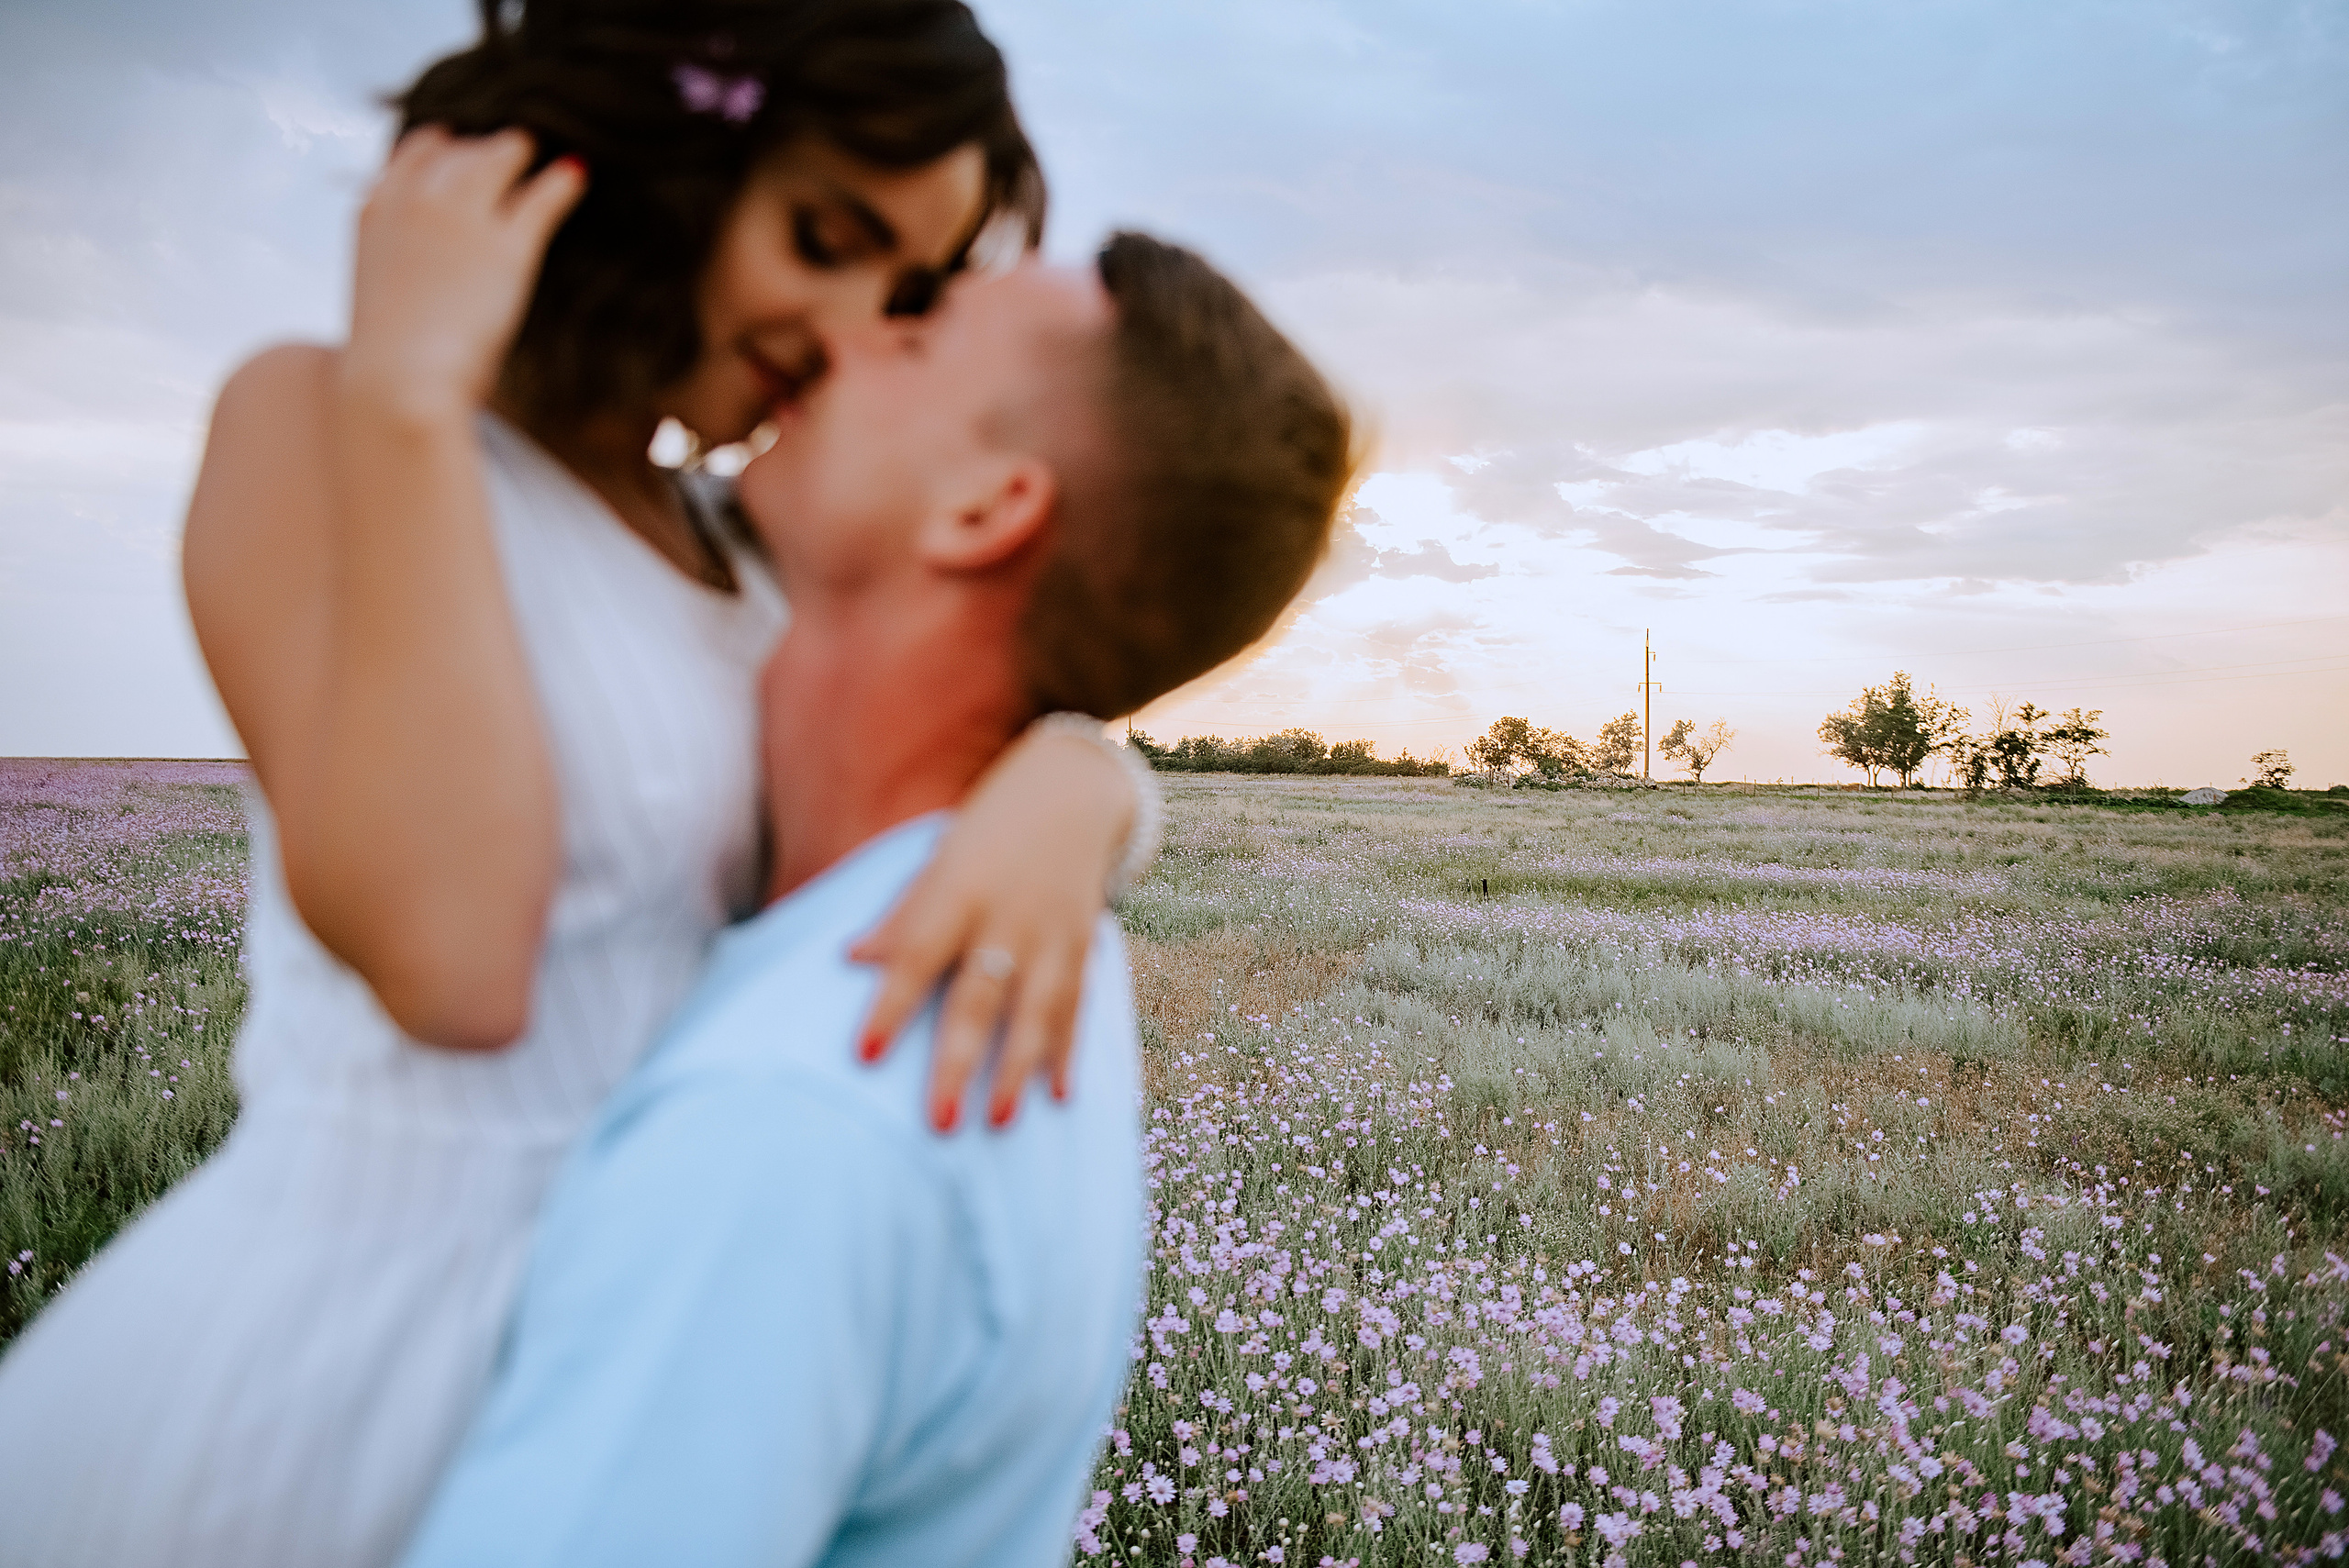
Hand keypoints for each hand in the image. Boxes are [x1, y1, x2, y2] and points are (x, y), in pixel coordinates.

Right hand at [342, 126, 584, 421]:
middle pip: (461, 148)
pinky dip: (562, 183)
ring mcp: (462, 217)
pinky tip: (577, 174)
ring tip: (545, 154)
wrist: (398, 382)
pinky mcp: (508, 245)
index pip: (417, 150)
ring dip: (522, 152)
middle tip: (515, 152)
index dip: (447, 146)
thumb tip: (433, 268)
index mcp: (376, 209)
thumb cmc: (389, 359)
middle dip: (488, 149)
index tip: (467, 149)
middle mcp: (416, 199)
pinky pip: (542, 196)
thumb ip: (403, 260)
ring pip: (499, 157)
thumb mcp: (382, 292)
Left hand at [850, 726, 1134, 1131]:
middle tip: (938, 1124)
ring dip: (1017, 1070)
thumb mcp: (938, 861)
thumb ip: (902, 914)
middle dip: (959, 1062)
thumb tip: (850, 959)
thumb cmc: (985, 832)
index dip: (890, 1006)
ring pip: (1035, 1012)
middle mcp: (1007, 916)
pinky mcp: (1084, 946)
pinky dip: (1066, 1051)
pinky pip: (1075, 1007)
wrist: (1071, 791)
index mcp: (958, 889)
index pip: (917, 954)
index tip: (864, 1056)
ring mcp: (1051, 934)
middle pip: (979, 997)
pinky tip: (1059, 1095)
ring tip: (999, 1124)